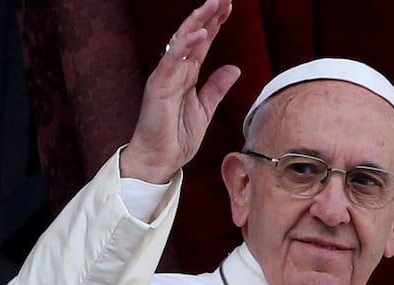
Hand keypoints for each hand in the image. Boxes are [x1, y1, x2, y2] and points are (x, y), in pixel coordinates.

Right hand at [121, 0, 240, 183]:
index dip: (215, 24)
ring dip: (198, 21)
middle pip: (193, 35)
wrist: (160, 160)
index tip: (229, 7)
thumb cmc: (177, 137)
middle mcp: (176, 70)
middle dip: (208, 15)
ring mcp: (166, 76)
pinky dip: (186, 45)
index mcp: (187, 75)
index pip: (203, 43)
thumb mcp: (205, 109)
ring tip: (214, 4)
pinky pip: (173, 61)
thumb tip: (234, 69)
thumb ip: (217, 87)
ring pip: (182, 41)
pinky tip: (200, 32)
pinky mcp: (159, 86)